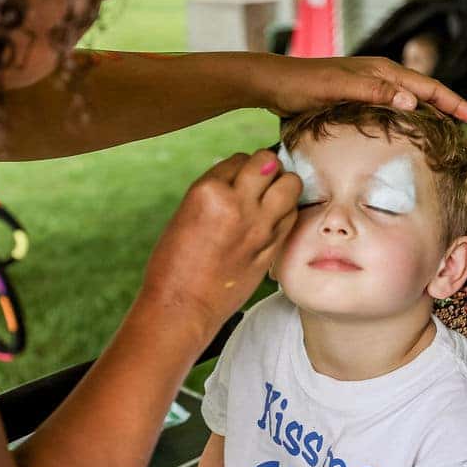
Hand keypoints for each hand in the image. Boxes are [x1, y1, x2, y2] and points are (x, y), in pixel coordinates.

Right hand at [139, 150, 300, 344]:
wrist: (183, 308)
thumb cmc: (175, 263)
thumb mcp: (186, 214)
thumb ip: (215, 193)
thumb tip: (239, 176)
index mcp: (207, 191)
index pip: (239, 158)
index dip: (240, 167)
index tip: (238, 177)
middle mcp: (236, 203)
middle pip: (269, 162)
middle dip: (266, 167)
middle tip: (260, 181)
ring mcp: (258, 226)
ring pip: (290, 184)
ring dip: (283, 186)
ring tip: (272, 197)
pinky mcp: (272, 246)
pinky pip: (291, 214)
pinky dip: (286, 211)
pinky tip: (273, 219)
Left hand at [263, 55, 466, 123]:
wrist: (275, 83)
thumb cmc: (304, 85)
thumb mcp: (339, 89)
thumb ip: (374, 92)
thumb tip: (411, 102)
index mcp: (382, 71)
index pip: (429, 88)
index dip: (454, 103)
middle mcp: (381, 75)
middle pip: (426, 92)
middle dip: (450, 108)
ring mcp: (371, 85)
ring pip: (412, 100)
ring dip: (432, 113)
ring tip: (450, 131)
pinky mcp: (360, 96)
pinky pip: (395, 107)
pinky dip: (411, 117)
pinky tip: (411, 131)